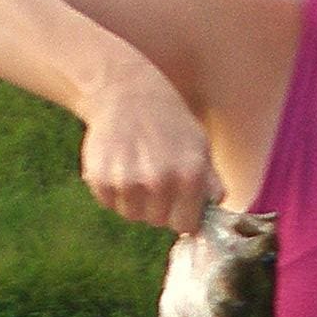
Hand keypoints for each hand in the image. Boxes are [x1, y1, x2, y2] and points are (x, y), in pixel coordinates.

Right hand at [80, 62, 216, 234]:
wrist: (126, 91)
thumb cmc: (169, 122)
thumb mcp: (200, 146)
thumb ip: (211, 183)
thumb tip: (216, 209)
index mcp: (190, 176)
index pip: (186, 225)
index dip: (182, 215)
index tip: (178, 202)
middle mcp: (159, 181)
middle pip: (158, 222)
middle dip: (158, 206)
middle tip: (154, 175)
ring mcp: (128, 181)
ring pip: (132, 215)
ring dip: (134, 200)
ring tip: (136, 168)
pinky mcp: (100, 178)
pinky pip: (109, 203)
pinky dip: (112, 191)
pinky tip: (119, 165)